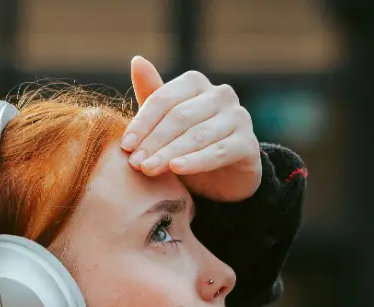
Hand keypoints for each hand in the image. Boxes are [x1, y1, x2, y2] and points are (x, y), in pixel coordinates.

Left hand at [121, 56, 261, 202]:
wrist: (222, 179)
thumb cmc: (187, 146)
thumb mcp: (165, 124)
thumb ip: (152, 96)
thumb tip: (137, 60)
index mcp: (196, 84)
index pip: (164, 99)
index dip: (142, 123)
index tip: (125, 146)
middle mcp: (221, 94)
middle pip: (179, 116)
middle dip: (154, 141)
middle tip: (135, 163)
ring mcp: (238, 117)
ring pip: (197, 135)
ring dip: (169, 153)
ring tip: (148, 169)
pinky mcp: (248, 143)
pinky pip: (218, 152)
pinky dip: (195, 161)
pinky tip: (176, 168)